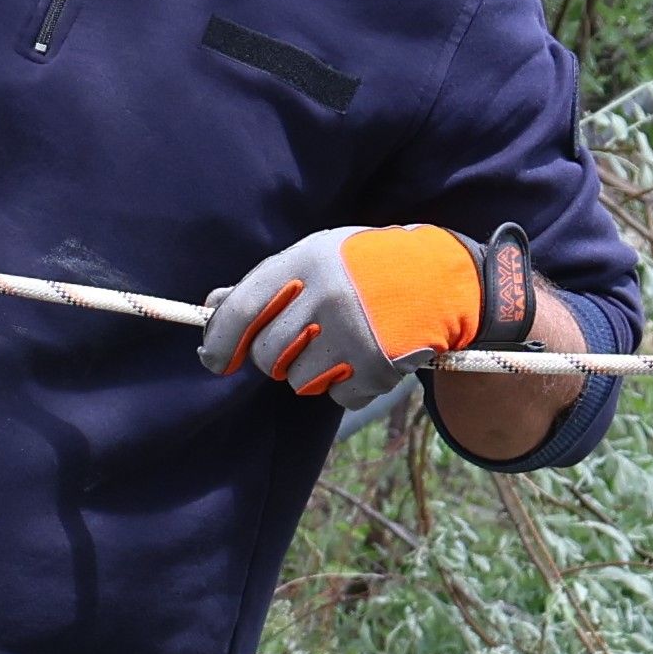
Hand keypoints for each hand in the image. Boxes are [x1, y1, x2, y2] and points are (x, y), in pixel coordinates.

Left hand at [200, 222, 501, 405]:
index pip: (242, 308)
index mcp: (307, 261)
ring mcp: (354, 334)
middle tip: (301, 343)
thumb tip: (211, 306)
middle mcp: (327, 297)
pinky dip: (346, 385)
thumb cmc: (366, 266)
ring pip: (299, 381)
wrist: (441, 279)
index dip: (220, 340)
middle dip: (276, 358)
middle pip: (268, 355)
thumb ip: (266, 284)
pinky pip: (337, 396)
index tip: (213, 359)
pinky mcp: (377, 366)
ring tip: (341, 343)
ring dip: (312, 373)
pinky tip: (365, 357)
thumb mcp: (317, 257)